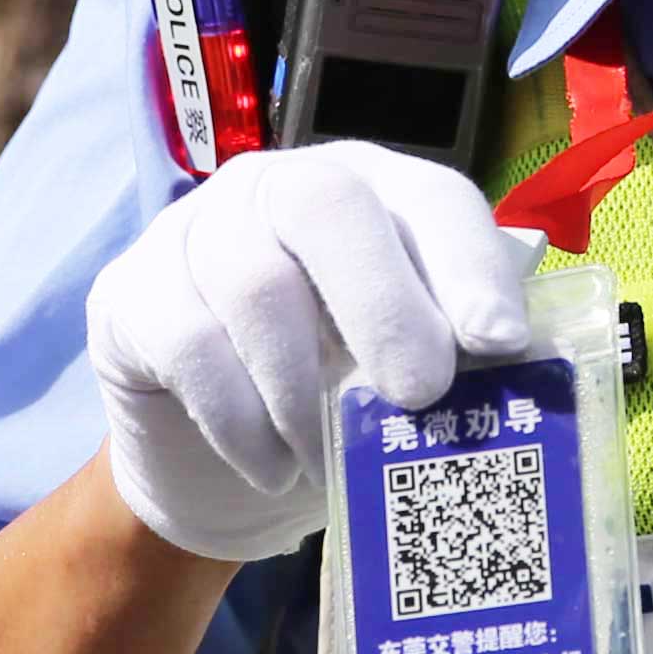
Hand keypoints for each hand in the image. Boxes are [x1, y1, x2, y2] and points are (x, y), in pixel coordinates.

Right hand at [83, 142, 535, 560]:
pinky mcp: (131, 291)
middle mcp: (282, 187)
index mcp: (374, 191)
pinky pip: (187, 343)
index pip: (431, 196)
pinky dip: (239, 419)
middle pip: (327, 206)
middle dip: (383, 304)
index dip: (468, 264)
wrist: (221, 465)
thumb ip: (458, 356)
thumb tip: (521, 371)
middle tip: (418, 396)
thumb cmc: (338, 400)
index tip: (499, 343)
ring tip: (330, 461)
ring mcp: (197, 229)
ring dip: (303, 388)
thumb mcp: (406, 373)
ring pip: (252, 281)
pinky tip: (270, 465)